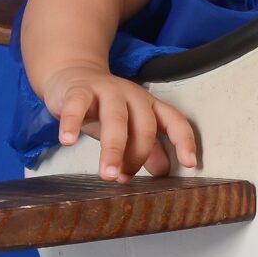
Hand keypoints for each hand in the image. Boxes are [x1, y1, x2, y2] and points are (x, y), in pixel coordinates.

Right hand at [39, 64, 199, 181]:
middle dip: (137, 156)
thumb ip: (147, 149)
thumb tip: (164, 172)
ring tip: (107, 174)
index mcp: (149, 106)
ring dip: (113, 149)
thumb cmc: (104, 109)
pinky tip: (68, 140)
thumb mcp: (129, 129)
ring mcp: (106, 90)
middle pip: (144, 125)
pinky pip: (77, 106)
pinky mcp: (79, 90)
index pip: (174, 121)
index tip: (189, 164)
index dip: (184, 141)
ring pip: (115, 118)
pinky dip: (72, 123)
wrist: (73, 76)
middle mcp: (133, 95)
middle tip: (124, 180)